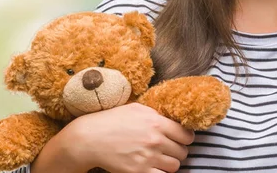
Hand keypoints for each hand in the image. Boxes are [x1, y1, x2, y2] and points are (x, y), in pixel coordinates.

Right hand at [67, 103, 194, 172]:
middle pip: (183, 151)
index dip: (186, 138)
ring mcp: (148, 157)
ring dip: (170, 163)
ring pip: (175, 166)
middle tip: (170, 149)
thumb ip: (157, 115)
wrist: (90, 139)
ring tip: (161, 159)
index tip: (182, 139)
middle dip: (179, 151)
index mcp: (157, 122)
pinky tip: (155, 167)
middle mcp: (155, 140)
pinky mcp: (139, 172)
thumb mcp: (137, 109)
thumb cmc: (112, 120)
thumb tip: (173, 120)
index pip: (186, 135)